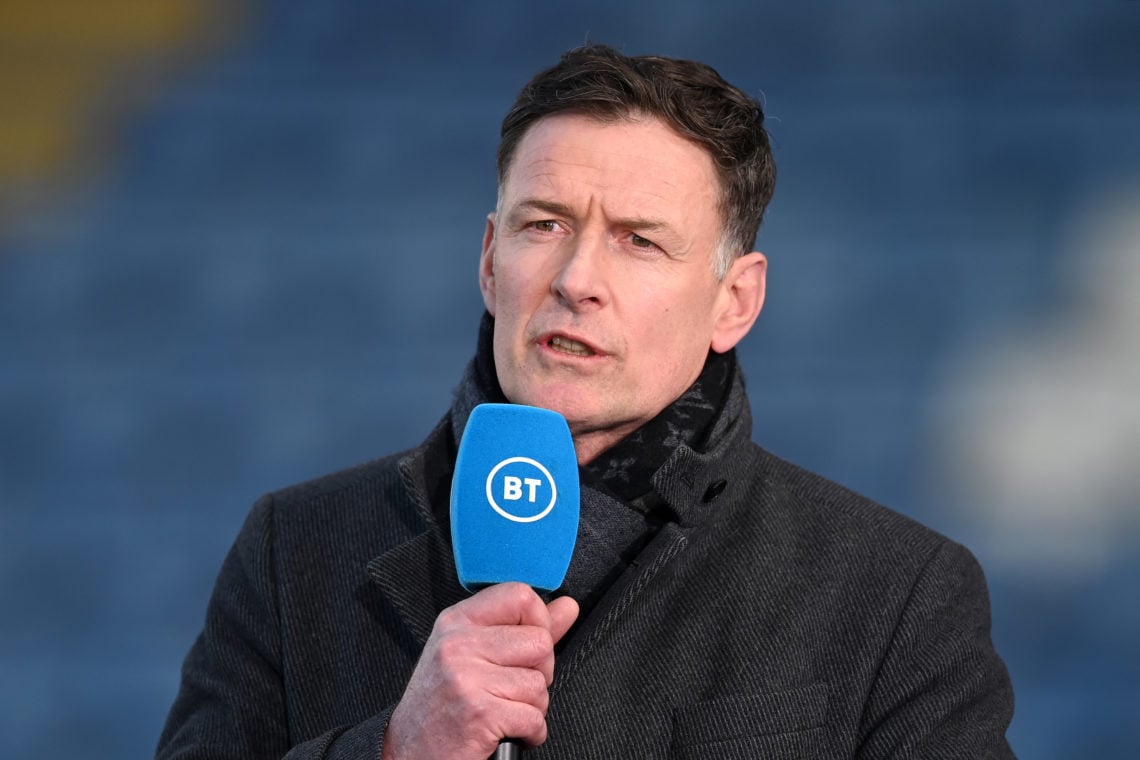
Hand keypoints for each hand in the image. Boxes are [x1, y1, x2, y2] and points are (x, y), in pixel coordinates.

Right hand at [382, 582, 579, 759]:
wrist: (407, 753)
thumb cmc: (441, 704)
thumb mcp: (472, 655)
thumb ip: (523, 628)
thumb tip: (567, 607)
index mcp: (457, 621)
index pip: (520, 595)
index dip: (539, 622)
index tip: (528, 647)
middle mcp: (458, 644)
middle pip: (539, 642)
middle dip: (538, 673)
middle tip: (510, 689)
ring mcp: (467, 678)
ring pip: (539, 683)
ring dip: (532, 707)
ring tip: (503, 711)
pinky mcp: (480, 713)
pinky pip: (534, 717)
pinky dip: (530, 732)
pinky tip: (506, 731)